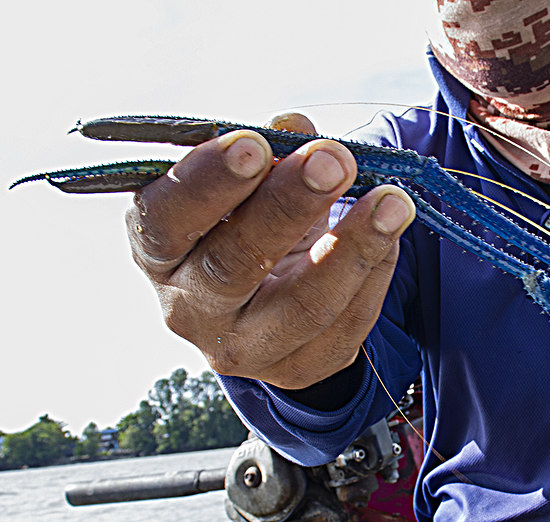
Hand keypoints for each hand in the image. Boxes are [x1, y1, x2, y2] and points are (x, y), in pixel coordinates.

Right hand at [126, 113, 415, 388]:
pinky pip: (348, 323)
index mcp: (158, 251)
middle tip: (332, 161)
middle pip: (234, 264)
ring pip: (304, 306)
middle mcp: (189, 309)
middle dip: (288, 207)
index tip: (253, 144)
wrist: (270, 298)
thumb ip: (267, 150)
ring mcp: (245, 348)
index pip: (166, 220)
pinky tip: (391, 233)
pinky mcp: (300, 368)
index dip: (207, 184)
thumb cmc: (247, 224)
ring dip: (353, 247)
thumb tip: (294, 126)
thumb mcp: (247, 183)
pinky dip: (377, 272)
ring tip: (392, 201)